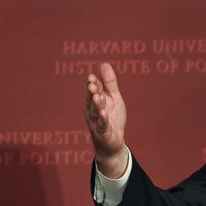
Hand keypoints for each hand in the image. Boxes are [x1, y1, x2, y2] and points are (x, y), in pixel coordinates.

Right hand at [85, 63, 127, 177]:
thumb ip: (109, 83)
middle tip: (91, 84)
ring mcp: (96, 123)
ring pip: (95, 112)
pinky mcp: (103, 133)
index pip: (94, 90)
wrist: (114, 142)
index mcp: (95, 101)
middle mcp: (92, 111)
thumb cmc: (112, 117)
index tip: (91, 76)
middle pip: (92, 100)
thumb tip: (104, 63)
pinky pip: (102, 126)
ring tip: (97, 96)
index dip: (93, 84)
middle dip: (91, 92)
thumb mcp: (114, 98)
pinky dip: (102, 120)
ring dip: (96, 104)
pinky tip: (103, 114)